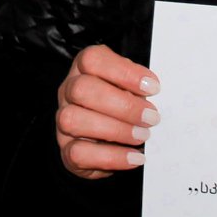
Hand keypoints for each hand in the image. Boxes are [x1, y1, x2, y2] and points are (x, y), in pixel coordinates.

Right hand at [55, 44, 159, 179]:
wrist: (103, 142)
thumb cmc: (121, 107)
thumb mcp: (130, 88)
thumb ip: (137, 87)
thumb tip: (153, 94)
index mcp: (84, 69)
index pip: (92, 59)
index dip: (123, 72)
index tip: (152, 87)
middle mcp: (68, 91)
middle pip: (82, 89)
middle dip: (122, 105)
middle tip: (150, 118)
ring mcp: (63, 121)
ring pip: (73, 120)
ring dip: (115, 130)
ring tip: (142, 136)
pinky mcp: (66, 151)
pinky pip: (79, 154)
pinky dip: (111, 157)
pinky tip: (133, 156)